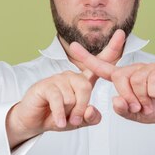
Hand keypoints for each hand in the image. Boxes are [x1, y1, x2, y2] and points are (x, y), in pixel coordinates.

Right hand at [5, 30, 125, 146]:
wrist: (33, 121)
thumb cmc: (57, 117)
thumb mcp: (78, 121)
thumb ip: (90, 118)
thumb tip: (93, 110)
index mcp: (82, 81)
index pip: (99, 64)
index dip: (111, 49)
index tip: (121, 33)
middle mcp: (71, 76)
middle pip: (86, 88)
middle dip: (81, 108)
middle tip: (75, 119)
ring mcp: (57, 79)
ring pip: (72, 97)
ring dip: (67, 113)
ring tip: (60, 116)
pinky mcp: (45, 85)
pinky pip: (58, 100)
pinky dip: (60, 114)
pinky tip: (59, 121)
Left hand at [69, 41, 154, 144]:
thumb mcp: (135, 114)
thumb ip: (123, 110)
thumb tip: (116, 100)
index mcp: (124, 78)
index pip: (102, 67)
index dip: (87, 58)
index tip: (73, 46)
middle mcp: (134, 69)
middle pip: (120, 78)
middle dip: (127, 97)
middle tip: (138, 108)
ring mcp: (149, 67)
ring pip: (136, 81)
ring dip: (143, 98)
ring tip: (151, 103)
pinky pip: (152, 79)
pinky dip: (154, 92)